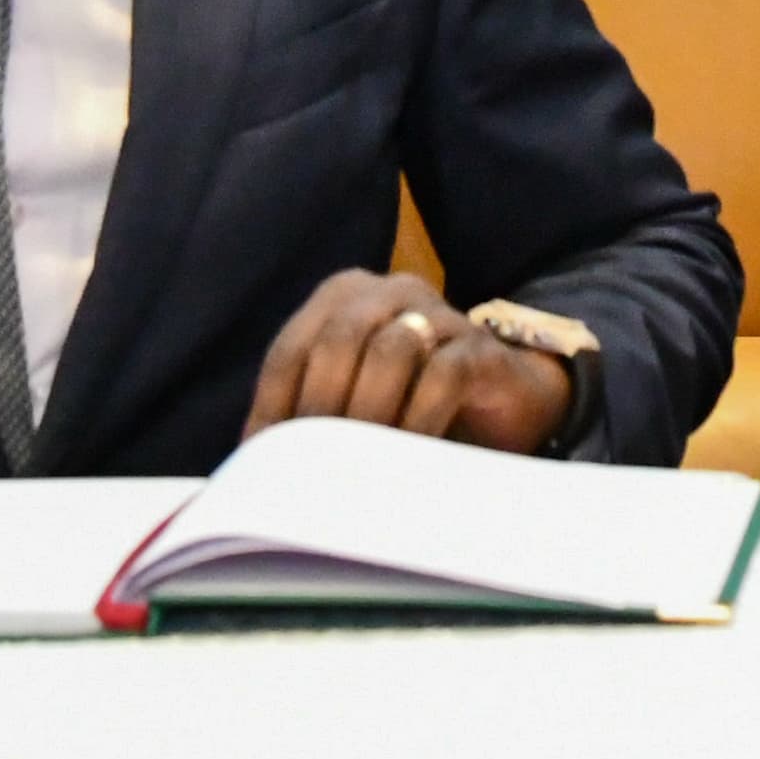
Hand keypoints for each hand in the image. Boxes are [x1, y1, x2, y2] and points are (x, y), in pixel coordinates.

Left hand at [243, 271, 571, 453]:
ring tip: (361, 464)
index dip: (273, 406)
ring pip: (390, 351)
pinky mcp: (479, 347)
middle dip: (321, 407)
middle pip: (338, 340)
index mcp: (344, 296)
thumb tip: (252, 465)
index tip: (264, 464)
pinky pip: (443, 374)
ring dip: (370, 412)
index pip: (291, 348)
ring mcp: (439, 314)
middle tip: (316, 466)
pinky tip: (409, 454)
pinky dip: (419, 418)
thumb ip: (311, 415)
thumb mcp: (353, 401)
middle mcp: (390, 292)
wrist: (507, 396)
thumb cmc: (412, 402)